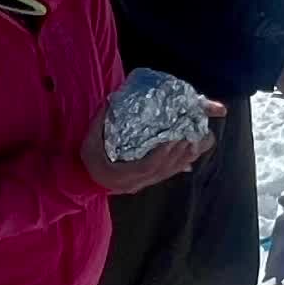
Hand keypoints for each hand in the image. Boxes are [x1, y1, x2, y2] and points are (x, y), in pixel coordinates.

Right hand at [79, 99, 227, 194]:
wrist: (83, 182)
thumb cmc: (87, 162)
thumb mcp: (89, 142)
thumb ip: (100, 123)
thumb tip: (110, 101)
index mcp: (122, 174)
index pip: (148, 167)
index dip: (163, 154)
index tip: (174, 139)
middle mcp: (137, 182)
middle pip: (165, 170)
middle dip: (182, 152)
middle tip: (195, 133)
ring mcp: (143, 183)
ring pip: (171, 172)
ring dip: (187, 156)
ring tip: (200, 138)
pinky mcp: (147, 181)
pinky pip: (169, 174)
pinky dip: (182, 163)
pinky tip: (194, 153)